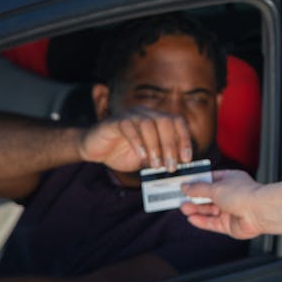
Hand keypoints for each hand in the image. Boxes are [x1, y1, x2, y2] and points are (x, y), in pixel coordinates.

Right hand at [79, 108, 193, 172]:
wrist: (95, 150)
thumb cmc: (122, 153)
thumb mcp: (146, 159)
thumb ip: (160, 159)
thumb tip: (176, 167)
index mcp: (157, 119)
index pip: (178, 122)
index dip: (185, 140)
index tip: (187, 159)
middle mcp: (146, 113)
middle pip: (166, 121)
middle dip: (171, 146)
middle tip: (171, 167)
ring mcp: (130, 115)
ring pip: (148, 124)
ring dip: (155, 146)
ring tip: (156, 166)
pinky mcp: (115, 121)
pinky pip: (129, 126)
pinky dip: (137, 142)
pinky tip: (141, 157)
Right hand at [181, 170, 265, 239]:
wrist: (259, 211)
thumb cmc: (242, 194)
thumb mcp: (215, 188)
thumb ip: (198, 189)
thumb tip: (185, 186)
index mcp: (230, 180)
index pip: (210, 179)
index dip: (197, 182)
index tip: (183, 184)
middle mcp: (230, 194)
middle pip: (208, 196)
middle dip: (194, 198)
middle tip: (180, 199)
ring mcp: (230, 210)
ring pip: (209, 210)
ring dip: (196, 209)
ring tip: (183, 208)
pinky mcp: (229, 224)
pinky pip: (212, 223)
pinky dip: (202, 221)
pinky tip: (191, 219)